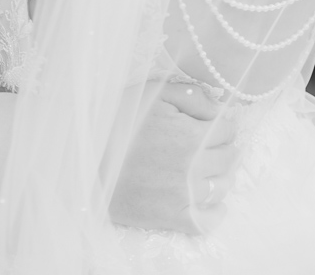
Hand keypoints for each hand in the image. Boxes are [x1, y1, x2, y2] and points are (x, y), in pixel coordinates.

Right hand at [108, 81, 236, 234]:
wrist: (85, 159)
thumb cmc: (116, 121)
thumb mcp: (151, 93)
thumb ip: (190, 95)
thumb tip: (218, 109)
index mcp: (190, 134)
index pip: (227, 130)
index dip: (222, 124)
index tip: (213, 125)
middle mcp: (194, 166)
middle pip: (229, 158)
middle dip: (224, 148)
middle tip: (212, 145)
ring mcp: (184, 195)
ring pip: (222, 187)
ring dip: (222, 176)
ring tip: (211, 169)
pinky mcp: (172, 217)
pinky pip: (208, 221)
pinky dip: (215, 212)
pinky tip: (212, 203)